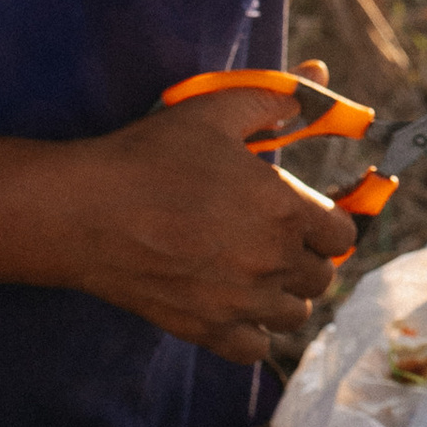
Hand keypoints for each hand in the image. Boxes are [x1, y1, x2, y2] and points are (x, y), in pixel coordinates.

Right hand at [61, 85, 358, 359]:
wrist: (84, 212)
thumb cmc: (150, 156)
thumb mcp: (214, 111)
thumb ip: (275, 98)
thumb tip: (319, 78)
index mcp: (285, 210)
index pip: (342, 233)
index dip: (329, 221)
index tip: (308, 214)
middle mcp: (272, 262)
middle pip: (322, 275)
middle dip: (308, 256)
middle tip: (278, 239)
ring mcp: (240, 303)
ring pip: (295, 315)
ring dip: (286, 294)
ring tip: (259, 271)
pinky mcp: (206, 330)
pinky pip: (256, 349)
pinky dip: (254, 333)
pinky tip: (236, 305)